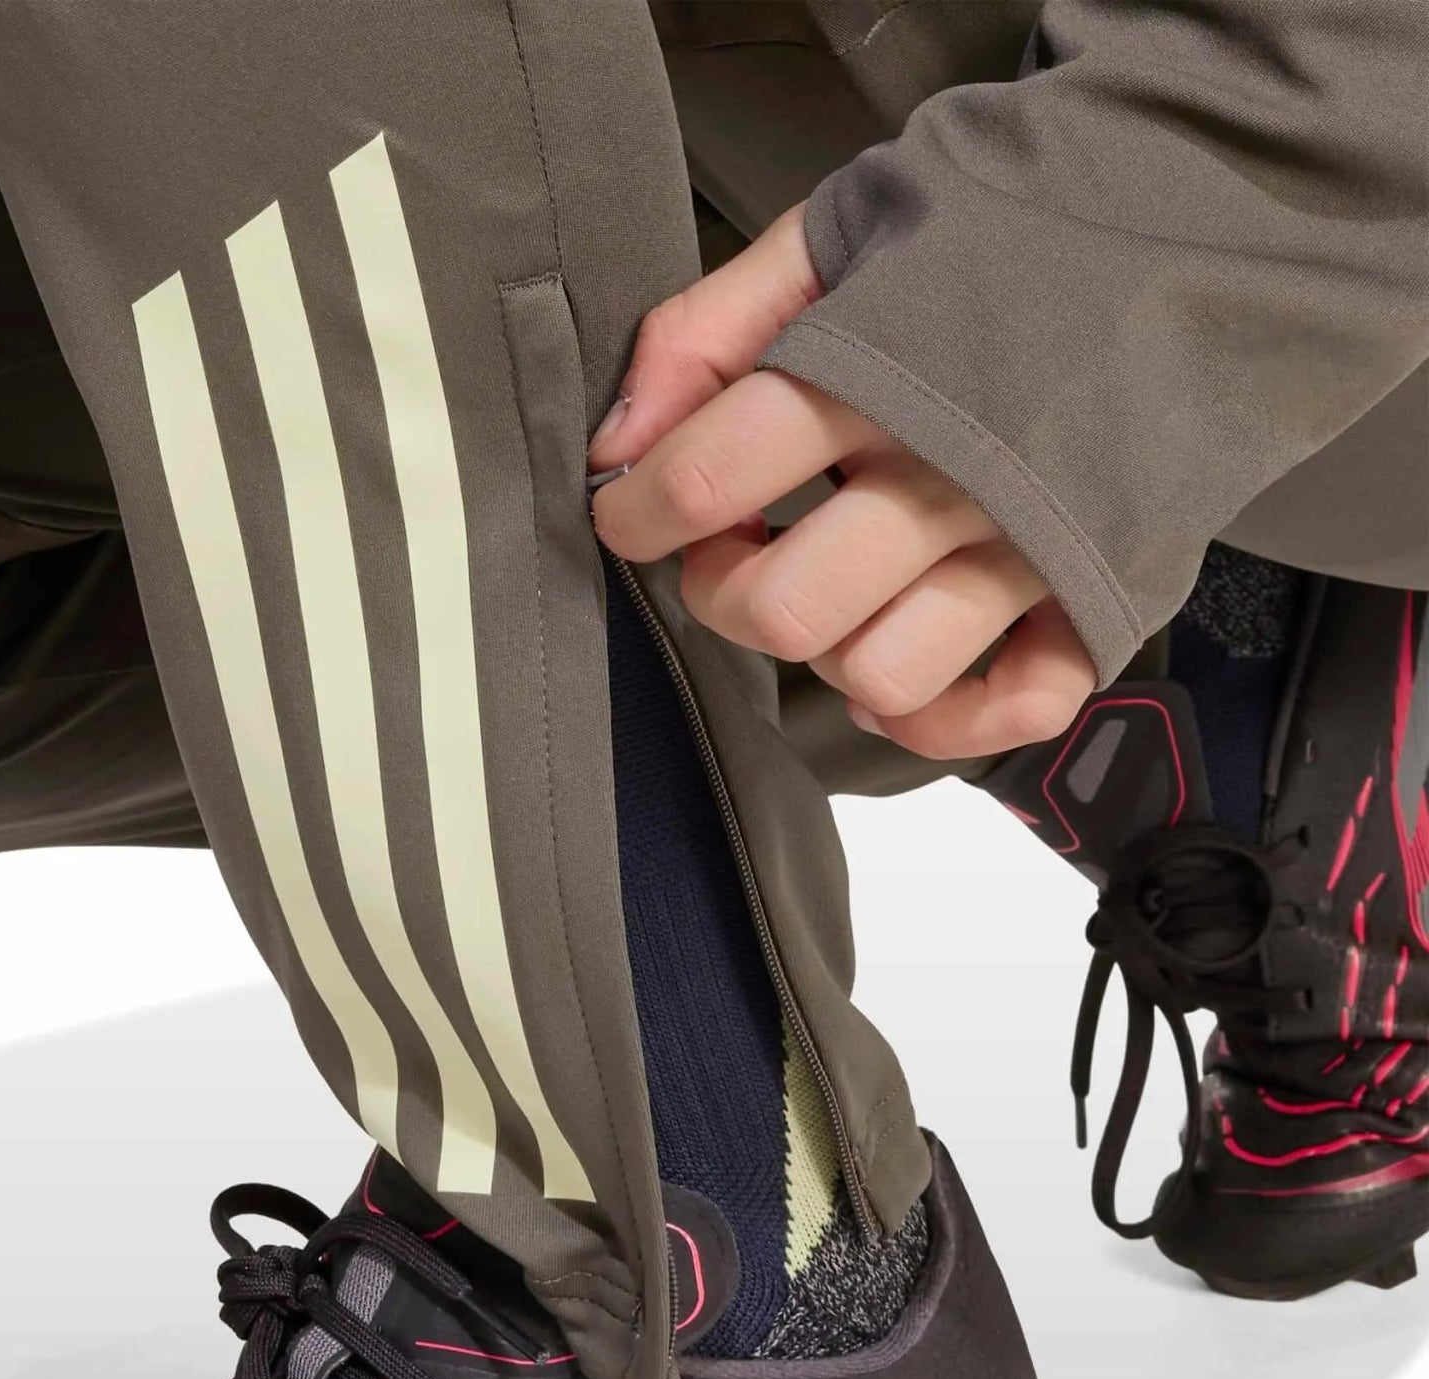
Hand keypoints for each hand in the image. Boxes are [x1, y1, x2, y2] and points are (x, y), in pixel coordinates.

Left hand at [588, 206, 1096, 759]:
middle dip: (724, 592)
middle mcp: (957, 470)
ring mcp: (1032, 548)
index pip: (711, 477)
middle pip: (785, 607)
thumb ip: (710, 327)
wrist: (1197, 227)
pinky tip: (895, 666)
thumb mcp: (838, 235)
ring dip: (827, 652)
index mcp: (884, 368)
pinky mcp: (1095, 600)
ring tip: (828, 593)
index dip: (641, 510)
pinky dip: (937, 715)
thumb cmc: (998, 243)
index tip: (635, 509)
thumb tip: (618, 441)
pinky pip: (1006, 711)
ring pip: (881, 671)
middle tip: (733, 548)